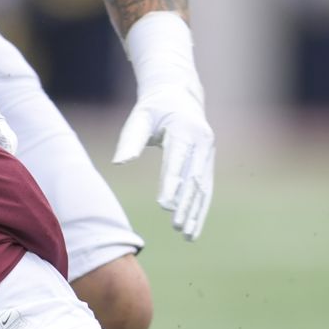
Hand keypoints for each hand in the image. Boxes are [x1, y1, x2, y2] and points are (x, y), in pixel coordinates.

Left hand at [114, 13, 213, 240]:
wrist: (179, 93)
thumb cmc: (153, 108)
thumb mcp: (140, 117)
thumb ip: (130, 140)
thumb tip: (120, 162)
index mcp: (185, 130)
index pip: (178, 162)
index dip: (172, 184)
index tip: (165, 206)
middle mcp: (202, 142)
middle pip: (194, 179)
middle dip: (186, 204)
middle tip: (177, 227)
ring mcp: (208, 152)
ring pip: (203, 187)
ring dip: (197, 212)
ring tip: (188, 235)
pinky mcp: (208, 160)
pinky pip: (205, 187)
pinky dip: (200, 207)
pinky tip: (195, 226)